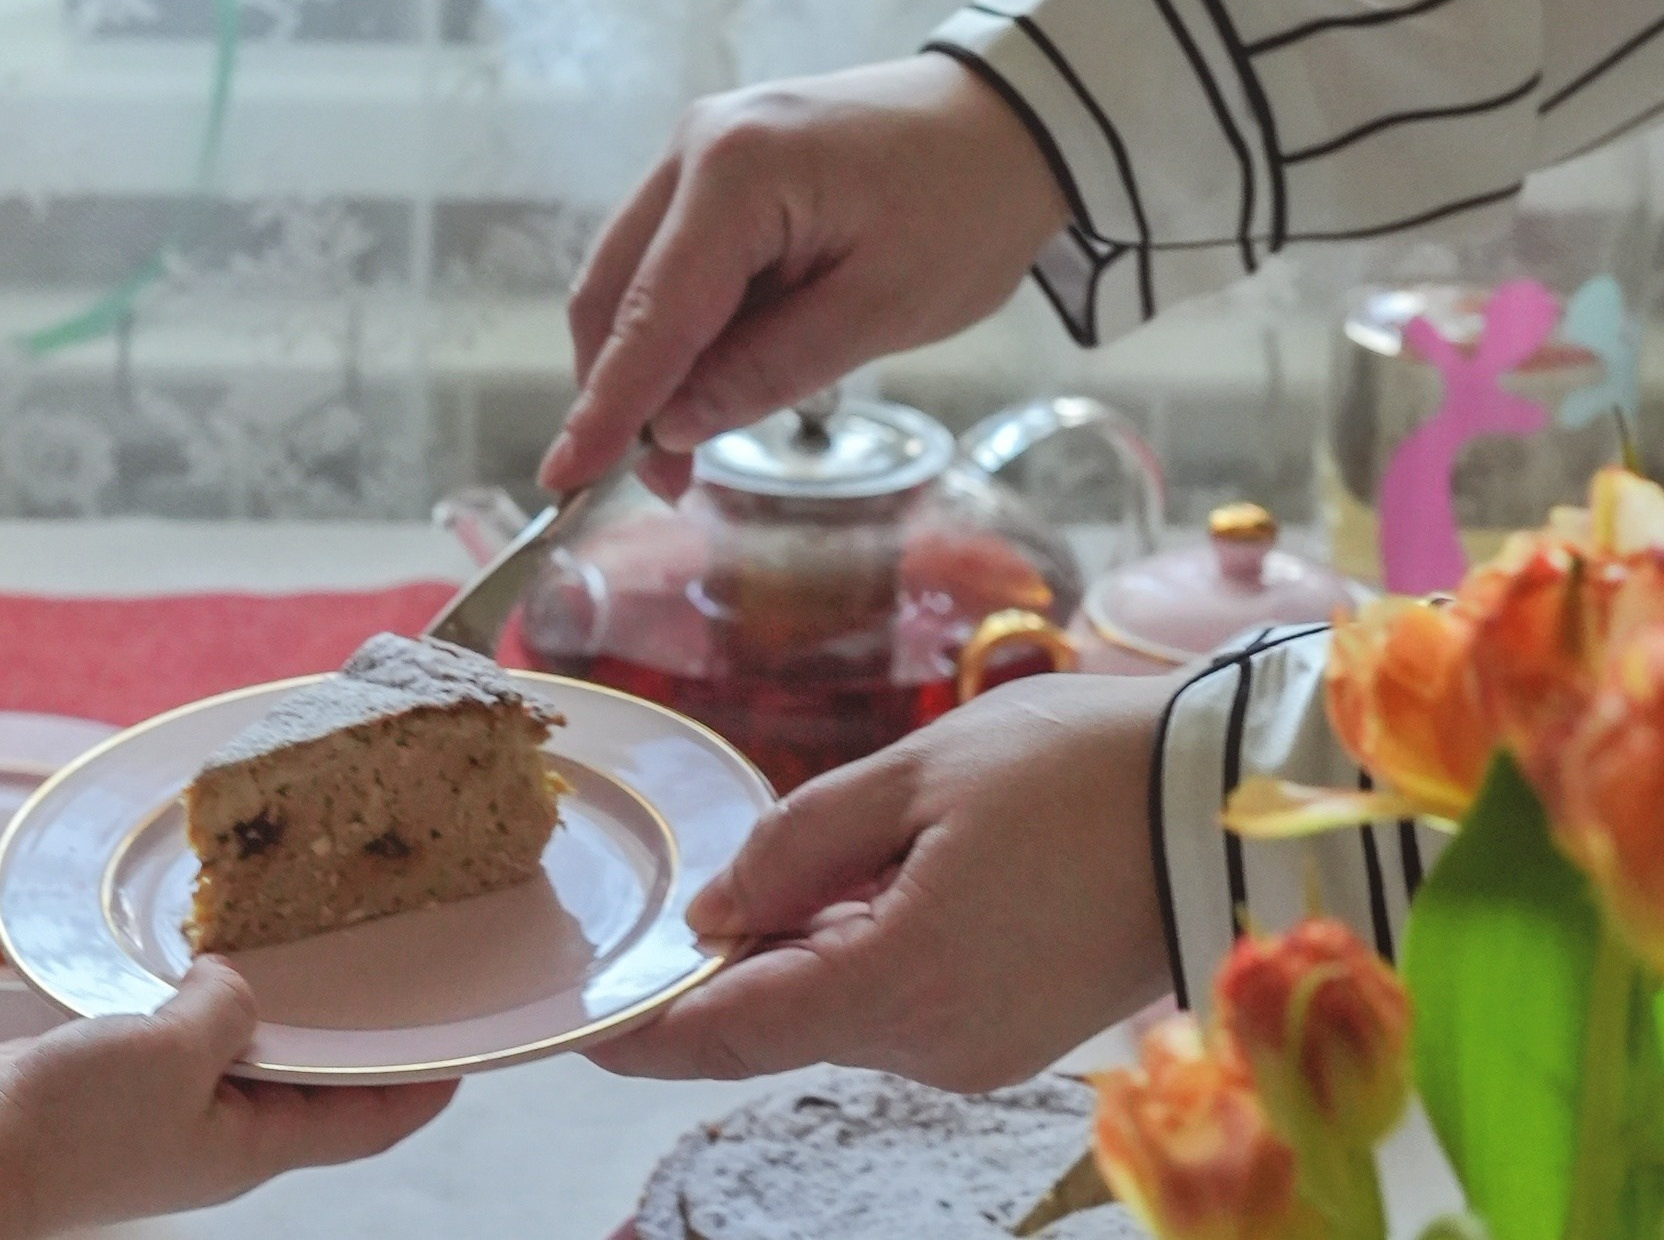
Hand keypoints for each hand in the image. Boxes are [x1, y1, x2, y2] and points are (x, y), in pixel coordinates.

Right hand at [0, 959, 456, 1233]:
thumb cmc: (77, 1127)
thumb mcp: (175, 1051)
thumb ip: (227, 1007)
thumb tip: (232, 979)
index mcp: (257, 1143)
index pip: (367, 1122)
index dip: (422, 1087)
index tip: (466, 1046)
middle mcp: (224, 1127)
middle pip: (315, 1080)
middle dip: (352, 1033)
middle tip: (391, 963)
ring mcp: (172, 1104)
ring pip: (247, 1046)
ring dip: (272, 1002)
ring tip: (307, 939)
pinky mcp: (123, 1076)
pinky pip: (183, 1030)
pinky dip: (203, 994)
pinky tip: (206, 949)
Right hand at [540, 53, 1066, 495]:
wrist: (1016, 120)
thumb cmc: (967, 206)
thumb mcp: (883, 310)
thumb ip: (769, 370)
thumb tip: (674, 427)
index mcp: (735, 171)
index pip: (651, 316)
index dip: (608, 407)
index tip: (564, 477)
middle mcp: (694, 146)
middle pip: (613, 294)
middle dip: (622, 393)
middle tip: (663, 483)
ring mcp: (699, 148)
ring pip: (629, 279)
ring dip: (647, 363)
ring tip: (695, 438)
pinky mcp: (715, 165)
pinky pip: (667, 259)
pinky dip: (676, 325)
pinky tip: (716, 372)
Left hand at [590, 674, 1175, 1091]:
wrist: (1235, 804)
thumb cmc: (1082, 768)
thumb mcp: (918, 774)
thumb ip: (798, 843)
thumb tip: (713, 912)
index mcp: (902, 983)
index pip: (731, 1031)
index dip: (648, 1030)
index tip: (585, 1021)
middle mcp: (935, 1047)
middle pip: (782, 1019)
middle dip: (739, 956)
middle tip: (733, 868)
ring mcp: (978, 1054)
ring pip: (841, 1010)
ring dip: (811, 945)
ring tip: (868, 841)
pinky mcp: (1011, 1043)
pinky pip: (901, 1005)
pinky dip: (870, 952)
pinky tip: (904, 874)